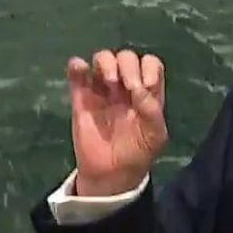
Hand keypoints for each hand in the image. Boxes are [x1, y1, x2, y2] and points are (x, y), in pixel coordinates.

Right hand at [67, 49, 167, 195]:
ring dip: (106, 63)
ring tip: (109, 83)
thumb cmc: (138, 153)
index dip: (149, 68)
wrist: (111, 175)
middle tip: (128, 87)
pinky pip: (77, 74)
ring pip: (103, 59)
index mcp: (147, 93)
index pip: (150, 64)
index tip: (146, 86)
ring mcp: (102, 90)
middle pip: (127, 57)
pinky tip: (81, 69)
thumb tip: (141, 88)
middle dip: (128, 65)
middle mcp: (126, 87)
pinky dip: (77, 66)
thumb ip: (152, 111)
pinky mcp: (81, 98)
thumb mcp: (155, 136)